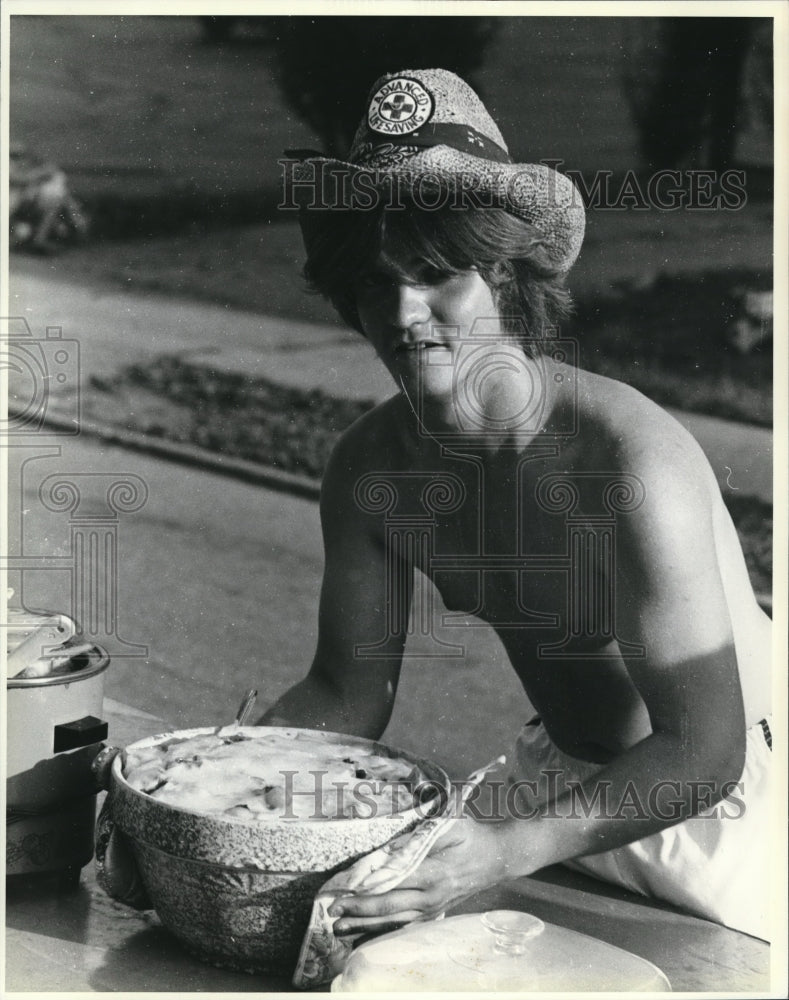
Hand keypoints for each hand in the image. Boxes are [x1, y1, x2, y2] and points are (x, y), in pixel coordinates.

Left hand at [328, 818, 506, 936]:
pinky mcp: (435, 914)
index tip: (344, 890)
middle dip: (359, 910)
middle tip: (332, 911)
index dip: (368, 889)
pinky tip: (364, 934)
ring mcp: (434, 908)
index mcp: (435, 871)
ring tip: (339, 928)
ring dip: (365, 926)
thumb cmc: (472, 836)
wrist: (498, 858)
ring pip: (395, 922)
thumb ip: (420, 836)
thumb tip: (390, 848)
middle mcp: (433, 896)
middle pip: (390, 906)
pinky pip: (405, 927)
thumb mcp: (450, 825)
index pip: (394, 882)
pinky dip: (383, 932)